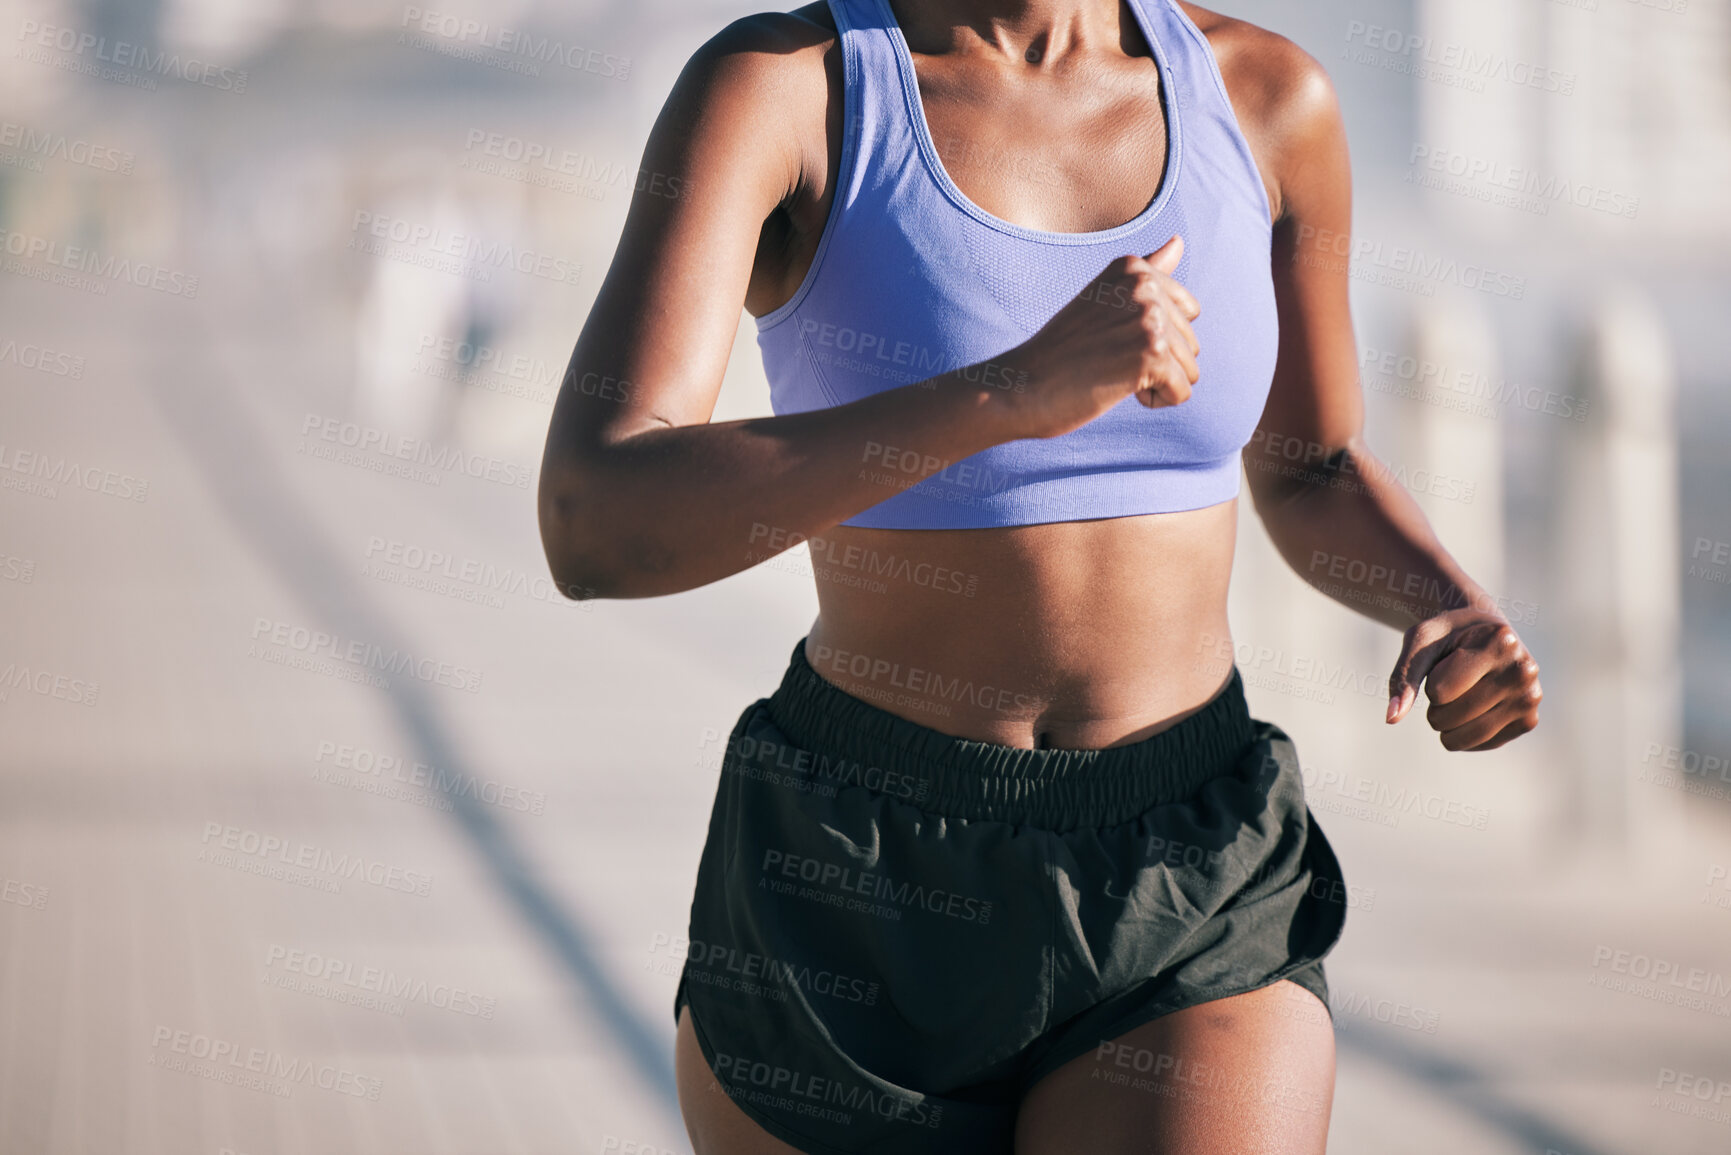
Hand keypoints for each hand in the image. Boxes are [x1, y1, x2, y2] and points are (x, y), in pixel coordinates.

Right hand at [999, 236, 1200, 439]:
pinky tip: (1115, 389)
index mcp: (1132, 268)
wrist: (1021, 387)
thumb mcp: (1102, 301)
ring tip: (1110, 373)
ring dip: (1153, 384)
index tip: (1109, 339)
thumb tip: (1179, 241)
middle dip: (1155, 364)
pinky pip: (1181, 393)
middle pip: (1190, 343)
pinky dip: (1153, 402)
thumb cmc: (1059, 352)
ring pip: (1189, 370)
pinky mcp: (1151, 354)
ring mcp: (1149, 318)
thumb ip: (1146, 272)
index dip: (1151, 338)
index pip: (1186, 312)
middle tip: (1105, 359)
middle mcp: (1144, 286)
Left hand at [1386, 610, 1541, 750]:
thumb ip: (1403, 677)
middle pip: (1450, 717)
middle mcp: (1523, 670)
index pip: (1438, 691)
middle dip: (1434, 707)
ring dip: (1446, 725)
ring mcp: (1530, 698)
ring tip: (1457, 698)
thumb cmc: (1448, 635)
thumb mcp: (1420, 641)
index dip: (1429, 682)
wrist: (1485, 632)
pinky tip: (1473, 709)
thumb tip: (1391, 719)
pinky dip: (1463, 735)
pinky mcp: (1529, 721)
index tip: (1445, 662)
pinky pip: (1480, 745)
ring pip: (1465, 737)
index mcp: (1500, 642)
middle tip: (1446, 686)